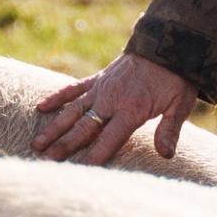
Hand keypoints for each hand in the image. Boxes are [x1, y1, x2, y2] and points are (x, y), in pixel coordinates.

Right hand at [31, 52, 195, 164]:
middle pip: (84, 127)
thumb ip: (169, 130)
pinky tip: (40, 107)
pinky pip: (73, 88)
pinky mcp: (97, 79)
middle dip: (65, 144)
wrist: (166, 44)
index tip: (79, 171)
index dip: (95, 156)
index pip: (109, 139)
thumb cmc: (175, 78)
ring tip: (36, 143)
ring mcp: (101, 88)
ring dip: (54, 127)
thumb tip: (166, 155)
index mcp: (132, 109)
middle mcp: (111, 100)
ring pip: (72, 110)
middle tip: (47, 160)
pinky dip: (57, 97)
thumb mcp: (180, 104)